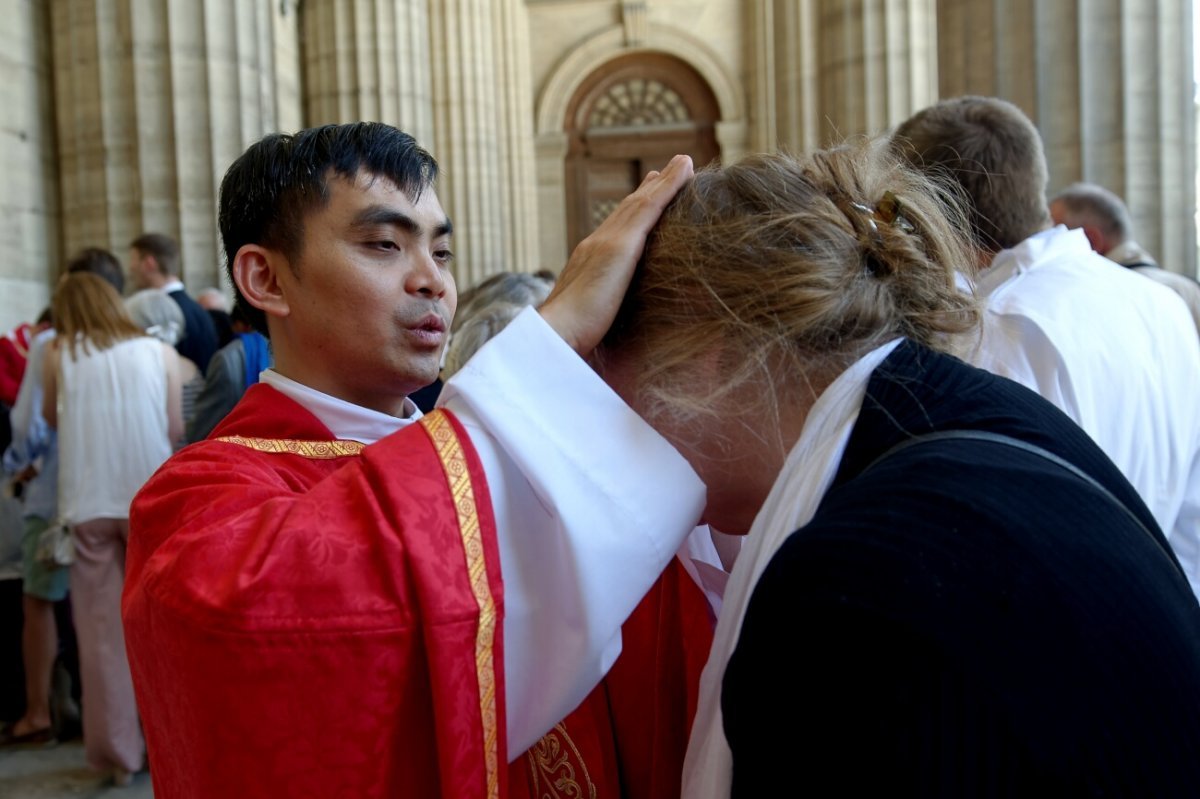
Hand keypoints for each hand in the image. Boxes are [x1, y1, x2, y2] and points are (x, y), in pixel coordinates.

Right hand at [540, 154, 693, 354]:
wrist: (556, 336)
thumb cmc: (572, 343)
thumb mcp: (593, 327)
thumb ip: (604, 321)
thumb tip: (615, 338)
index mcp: (589, 265)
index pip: (616, 234)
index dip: (632, 214)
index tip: (646, 197)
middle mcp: (596, 246)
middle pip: (629, 211)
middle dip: (648, 191)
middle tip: (666, 172)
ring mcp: (607, 242)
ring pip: (642, 203)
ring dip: (664, 181)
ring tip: (683, 164)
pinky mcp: (621, 245)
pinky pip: (651, 206)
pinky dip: (669, 185)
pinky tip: (686, 170)